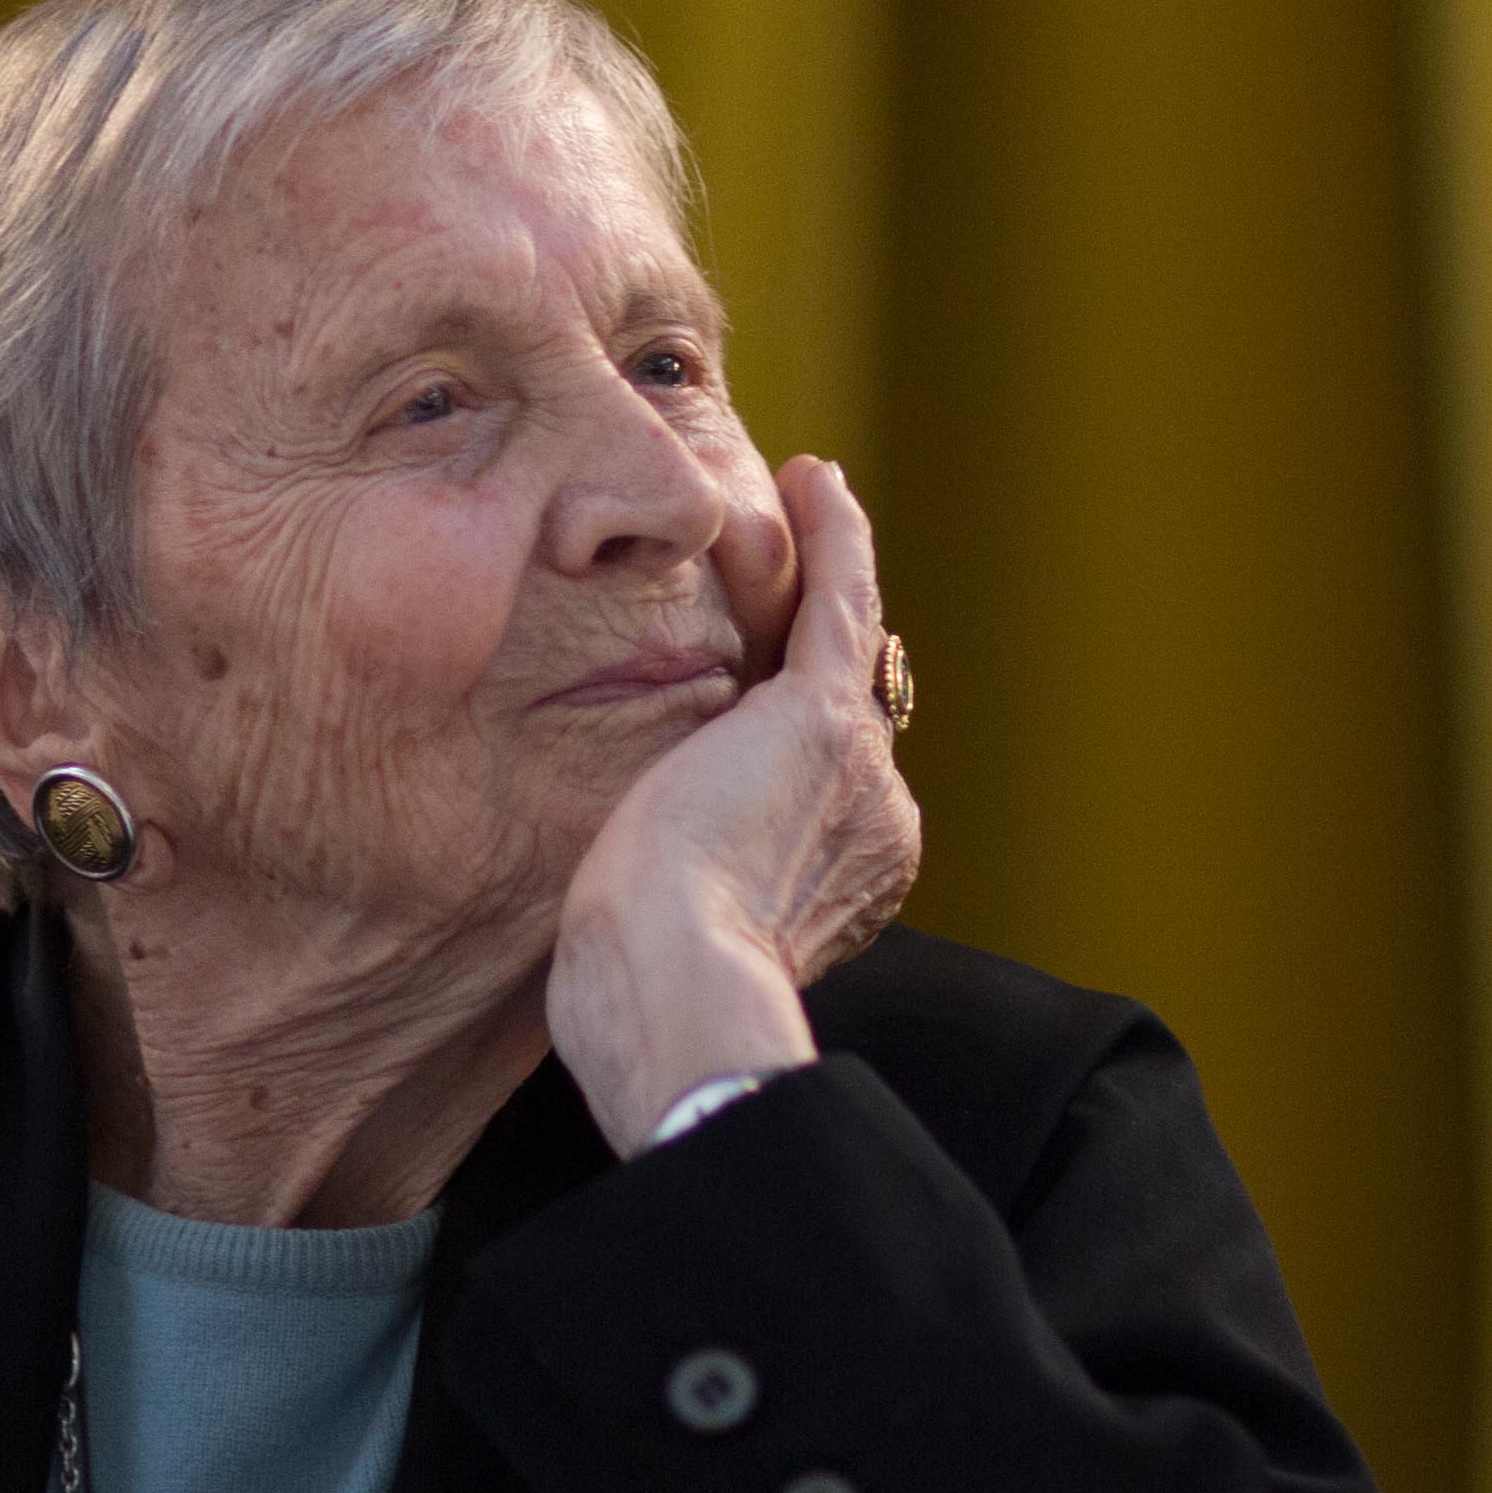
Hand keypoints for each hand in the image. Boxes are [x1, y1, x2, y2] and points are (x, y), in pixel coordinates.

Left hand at [549, 455, 921, 1150]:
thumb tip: (618, 911)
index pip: (819, 791)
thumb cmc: (641, 1008)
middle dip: (812, 653)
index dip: (786, 739)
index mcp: (841, 888)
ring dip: (828, 573)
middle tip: (785, 586)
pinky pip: (838, 603)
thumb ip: (662, 908)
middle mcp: (873, 823)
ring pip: (842, 648)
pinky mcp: (820, 716)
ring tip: (810, 505)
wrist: (678, 1000)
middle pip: (840, 714)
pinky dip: (833, 540)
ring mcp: (857, 768)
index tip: (754, 710)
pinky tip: (815, 483)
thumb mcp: (656, 953)